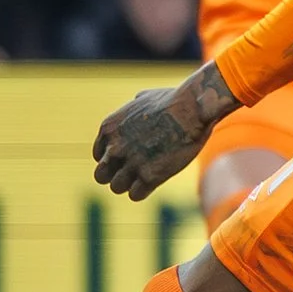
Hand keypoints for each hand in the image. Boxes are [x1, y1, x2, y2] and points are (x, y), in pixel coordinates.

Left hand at [92, 64, 236, 199]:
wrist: (194, 108)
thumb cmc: (176, 99)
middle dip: (116, 174)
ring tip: (149, 174)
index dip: (115, 158)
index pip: (99, 156)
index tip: (129, 157)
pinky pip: (136, 194)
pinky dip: (145, 190)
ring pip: (117, 187)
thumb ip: (134, 106)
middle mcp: (115, 147)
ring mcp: (130, 163)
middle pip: (102, 175)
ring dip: (131, 184)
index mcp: (109, 128)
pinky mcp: (149, 176)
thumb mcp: (146, 97)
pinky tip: (158, 178)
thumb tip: (137, 102)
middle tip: (135, 170)